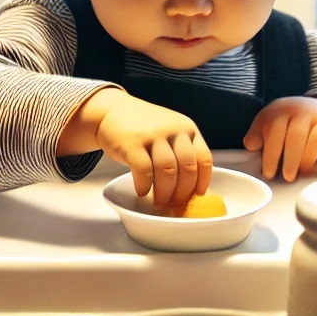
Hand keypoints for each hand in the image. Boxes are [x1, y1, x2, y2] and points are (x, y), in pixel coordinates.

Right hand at [65, 89, 210, 209]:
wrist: (112, 111)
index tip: (197, 195)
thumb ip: (182, 151)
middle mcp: (174, 129)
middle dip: (182, 192)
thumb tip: (191, 188)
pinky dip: (145, 185)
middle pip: (187, 168)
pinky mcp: (132, 143)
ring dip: (165, 192)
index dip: (203, 181)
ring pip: (168, 171)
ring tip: (159, 202)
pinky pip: (144, 170)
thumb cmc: (143, 128)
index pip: (204, 158)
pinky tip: (142, 191)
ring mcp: (153, 135)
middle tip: (175, 204)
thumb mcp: (169, 131)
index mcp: (187, 128)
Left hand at [243, 97, 316, 181]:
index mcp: (283, 109)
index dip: (271, 155)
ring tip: (303, 170)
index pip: (275, 131)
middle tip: (288, 177)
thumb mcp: (271, 121)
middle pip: (296, 136)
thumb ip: (257, 133)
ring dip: (309, 159)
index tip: (269, 173)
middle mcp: (304, 110)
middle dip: (290, 160)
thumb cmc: (291, 121)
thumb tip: (251, 146)